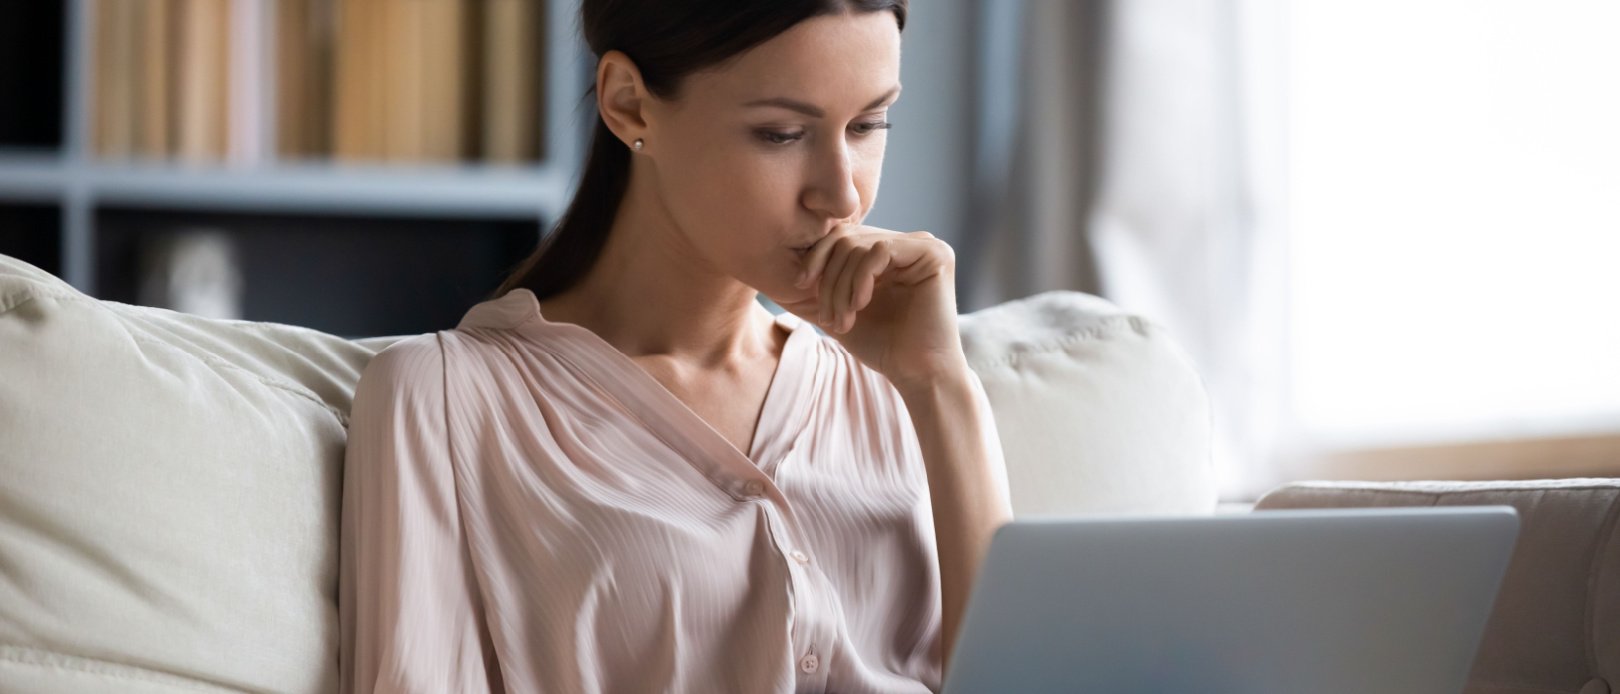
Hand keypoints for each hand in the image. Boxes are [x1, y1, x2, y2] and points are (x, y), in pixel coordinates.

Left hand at [766, 223, 969, 389]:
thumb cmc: (881, 347)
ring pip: (860, 245)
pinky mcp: (935, 254)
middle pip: (847, 239)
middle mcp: (907, 243)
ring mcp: (924, 245)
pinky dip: (862, 279)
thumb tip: (770, 275)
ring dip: (842, 287)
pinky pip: (880, 250)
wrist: (918, 374)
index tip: (800, 288)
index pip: (840, 236)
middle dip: (828, 280)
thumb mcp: (837, 311)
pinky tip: (861, 305)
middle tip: (828, 318)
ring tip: (843, 320)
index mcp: (888, 251)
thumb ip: (814, 290)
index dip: (815, 258)